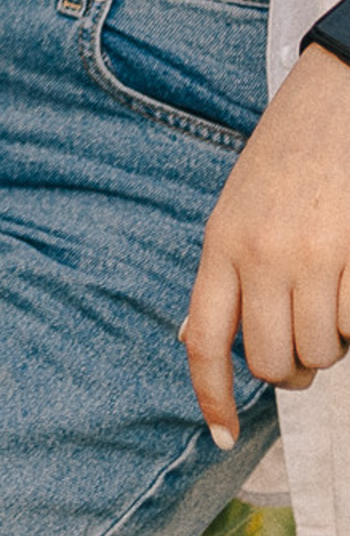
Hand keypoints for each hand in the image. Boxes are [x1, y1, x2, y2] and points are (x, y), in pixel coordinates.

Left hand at [185, 42, 349, 447]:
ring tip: (331, 296)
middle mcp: (257, 254)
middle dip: (293, 367)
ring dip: (331, 342)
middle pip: (270, 363)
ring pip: (320, 352)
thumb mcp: (237, 210)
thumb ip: (226, 274)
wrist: (335, 100)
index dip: (211, 395)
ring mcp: (309, 256)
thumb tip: (204, 342)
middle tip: (306, 341)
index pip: (202, 339)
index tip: (220, 436)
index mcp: (218, 244)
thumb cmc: (286, 160)